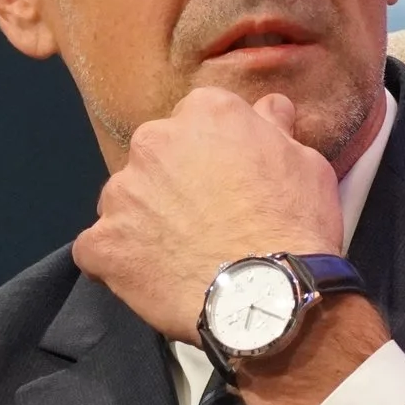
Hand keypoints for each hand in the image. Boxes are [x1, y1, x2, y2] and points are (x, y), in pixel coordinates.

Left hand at [72, 88, 342, 342]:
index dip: (212, 153)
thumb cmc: (295, 226)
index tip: (227, 180)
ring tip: (180, 254)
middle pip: (155, 156)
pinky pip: (98, 249)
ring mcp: (122, 193)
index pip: (197, 120)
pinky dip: (118, 261)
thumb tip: (268, 108)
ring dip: (145, 220)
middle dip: (174, 182)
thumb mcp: (306, 163)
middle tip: (205, 219)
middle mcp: (155, 141)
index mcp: (205, 114)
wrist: (270, 296)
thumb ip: (274, 128)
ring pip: (126, 201)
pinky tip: (151, 277)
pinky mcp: (102, 243)